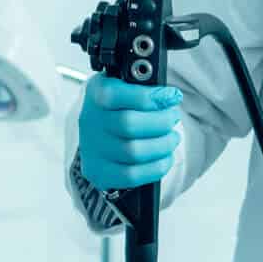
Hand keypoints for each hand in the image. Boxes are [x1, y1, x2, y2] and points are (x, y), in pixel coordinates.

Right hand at [77, 74, 182, 191]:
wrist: (101, 132)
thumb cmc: (122, 105)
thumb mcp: (129, 86)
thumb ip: (146, 87)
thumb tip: (170, 97)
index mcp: (96, 92)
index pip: (115, 94)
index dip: (149, 97)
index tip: (172, 96)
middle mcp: (89, 121)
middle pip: (128, 124)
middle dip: (161, 121)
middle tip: (173, 118)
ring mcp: (92, 149)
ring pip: (133, 151)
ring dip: (163, 145)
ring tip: (173, 138)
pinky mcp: (99, 172)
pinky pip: (132, 175)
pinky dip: (157, 166)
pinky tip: (166, 156)